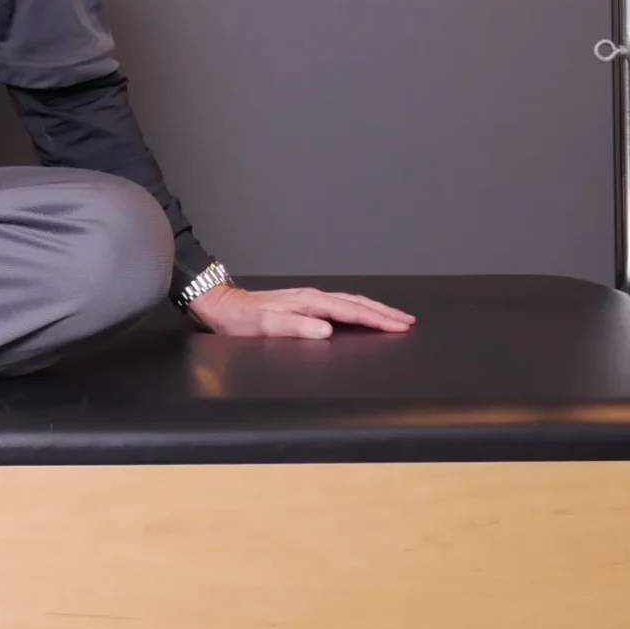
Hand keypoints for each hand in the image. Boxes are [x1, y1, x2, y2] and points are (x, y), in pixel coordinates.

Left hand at [186, 284, 416, 339]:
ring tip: (394, 318)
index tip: (400, 326)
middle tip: (408, 322)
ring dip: (373, 309)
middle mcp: (311, 297)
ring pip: (349, 302)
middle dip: (384, 313)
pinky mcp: (302, 303)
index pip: (351, 311)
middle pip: (356, 303)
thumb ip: (295, 328)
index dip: (377, 320)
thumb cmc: (239, 319)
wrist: (220, 305)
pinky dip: (357, 309)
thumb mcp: (264, 326)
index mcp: (308, 302)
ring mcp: (307, 299)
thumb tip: (326, 331)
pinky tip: (360, 314)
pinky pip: (339, 304)